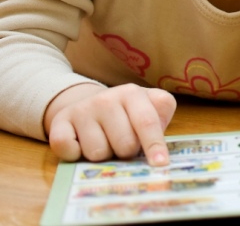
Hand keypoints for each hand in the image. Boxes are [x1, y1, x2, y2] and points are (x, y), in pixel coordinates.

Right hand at [44, 83, 176, 164]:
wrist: (88, 104)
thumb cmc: (127, 113)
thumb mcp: (150, 108)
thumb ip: (161, 119)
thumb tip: (160, 148)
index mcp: (133, 94)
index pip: (147, 122)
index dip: (154, 145)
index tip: (160, 164)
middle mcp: (106, 98)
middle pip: (124, 144)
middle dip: (126, 153)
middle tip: (122, 144)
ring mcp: (82, 110)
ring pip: (98, 153)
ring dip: (103, 155)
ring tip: (103, 142)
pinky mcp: (59, 123)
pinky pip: (68, 151)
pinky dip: (75, 155)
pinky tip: (81, 145)